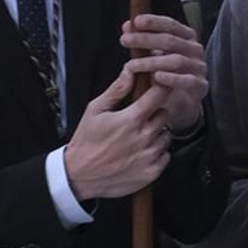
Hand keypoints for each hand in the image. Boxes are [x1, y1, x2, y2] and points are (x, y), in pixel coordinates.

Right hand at [63, 68, 171, 202]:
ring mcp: (150, 156)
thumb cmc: (86, 142)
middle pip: (165, 114)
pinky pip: (166, 155)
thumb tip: (130, 71)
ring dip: (157, 134)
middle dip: (154, 113)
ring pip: (167, 135)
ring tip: (138, 137)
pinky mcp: (152, 172)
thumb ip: (117, 90)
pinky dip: (157, 153)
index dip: (160, 88)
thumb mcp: (95, 110)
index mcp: (131, 119)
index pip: (160, 94)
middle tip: (139, 118)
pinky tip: (141, 152)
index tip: (157, 89)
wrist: (80, 175)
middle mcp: (144, 137)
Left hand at [119, 14, 207, 135]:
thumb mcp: (153, 55)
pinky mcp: (201, 86)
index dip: (153, 22)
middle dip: (146, 39)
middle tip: (125, 40)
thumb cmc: (166, 74)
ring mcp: (199, 67)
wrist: (181, 103)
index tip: (136, 21)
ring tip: (132, 66)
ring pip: (177, 60)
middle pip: (171, 41)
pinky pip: (187, 80)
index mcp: (186, 37)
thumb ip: (143, 40)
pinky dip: (172, 78)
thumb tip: (127, 26)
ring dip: (152, 62)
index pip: (171, 25)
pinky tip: (157, 77)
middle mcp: (195, 49)